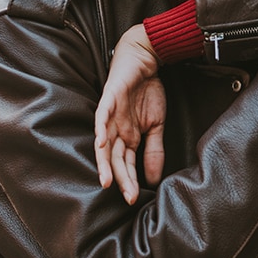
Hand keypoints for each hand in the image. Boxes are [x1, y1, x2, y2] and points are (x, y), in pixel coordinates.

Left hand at [94, 24, 166, 203]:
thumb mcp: (157, 124)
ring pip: (104, 143)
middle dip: (121, 178)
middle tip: (127, 197)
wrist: (146, 59)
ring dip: (104, 163)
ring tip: (107, 181)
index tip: (135, 199)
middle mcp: (115, 129)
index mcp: (126, 136)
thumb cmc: (148, 90)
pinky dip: (100, 129)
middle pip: (114, 158)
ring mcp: (110, 115)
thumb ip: (154, 149)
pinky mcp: (109, 98)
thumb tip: (153, 177)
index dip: (130, 181)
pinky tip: (100, 143)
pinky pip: (101, 116)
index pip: (126, 163)